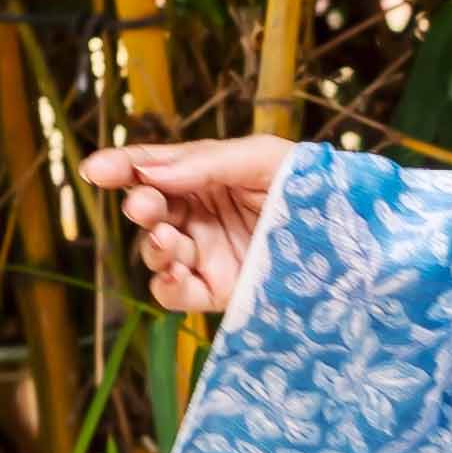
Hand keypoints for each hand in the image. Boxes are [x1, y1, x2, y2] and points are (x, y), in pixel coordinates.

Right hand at [79, 136, 293, 314]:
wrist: (354, 240)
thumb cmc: (312, 187)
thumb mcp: (264, 159)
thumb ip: (208, 162)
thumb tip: (154, 172)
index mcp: (205, 176)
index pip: (154, 169)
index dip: (122, 167)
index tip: (97, 170)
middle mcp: (199, 215)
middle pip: (149, 210)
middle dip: (141, 206)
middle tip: (146, 205)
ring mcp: (206, 254)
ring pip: (156, 251)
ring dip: (154, 245)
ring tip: (171, 241)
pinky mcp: (217, 291)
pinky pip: (174, 293)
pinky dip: (165, 286)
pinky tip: (174, 275)